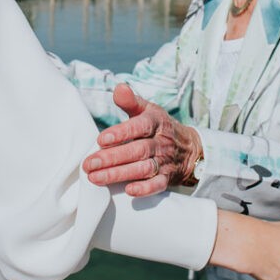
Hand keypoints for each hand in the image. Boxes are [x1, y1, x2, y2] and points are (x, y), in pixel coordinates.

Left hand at [82, 84, 201, 196]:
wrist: (189, 148)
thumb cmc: (159, 127)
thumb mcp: (148, 110)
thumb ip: (130, 101)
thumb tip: (119, 88)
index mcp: (155, 122)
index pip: (139, 126)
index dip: (121, 133)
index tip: (101, 139)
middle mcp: (160, 142)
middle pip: (137, 150)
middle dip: (112, 158)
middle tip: (89, 164)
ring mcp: (164, 161)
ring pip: (143, 168)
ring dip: (119, 174)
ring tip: (96, 178)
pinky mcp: (167, 178)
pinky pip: (158, 184)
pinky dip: (145, 189)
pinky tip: (129, 191)